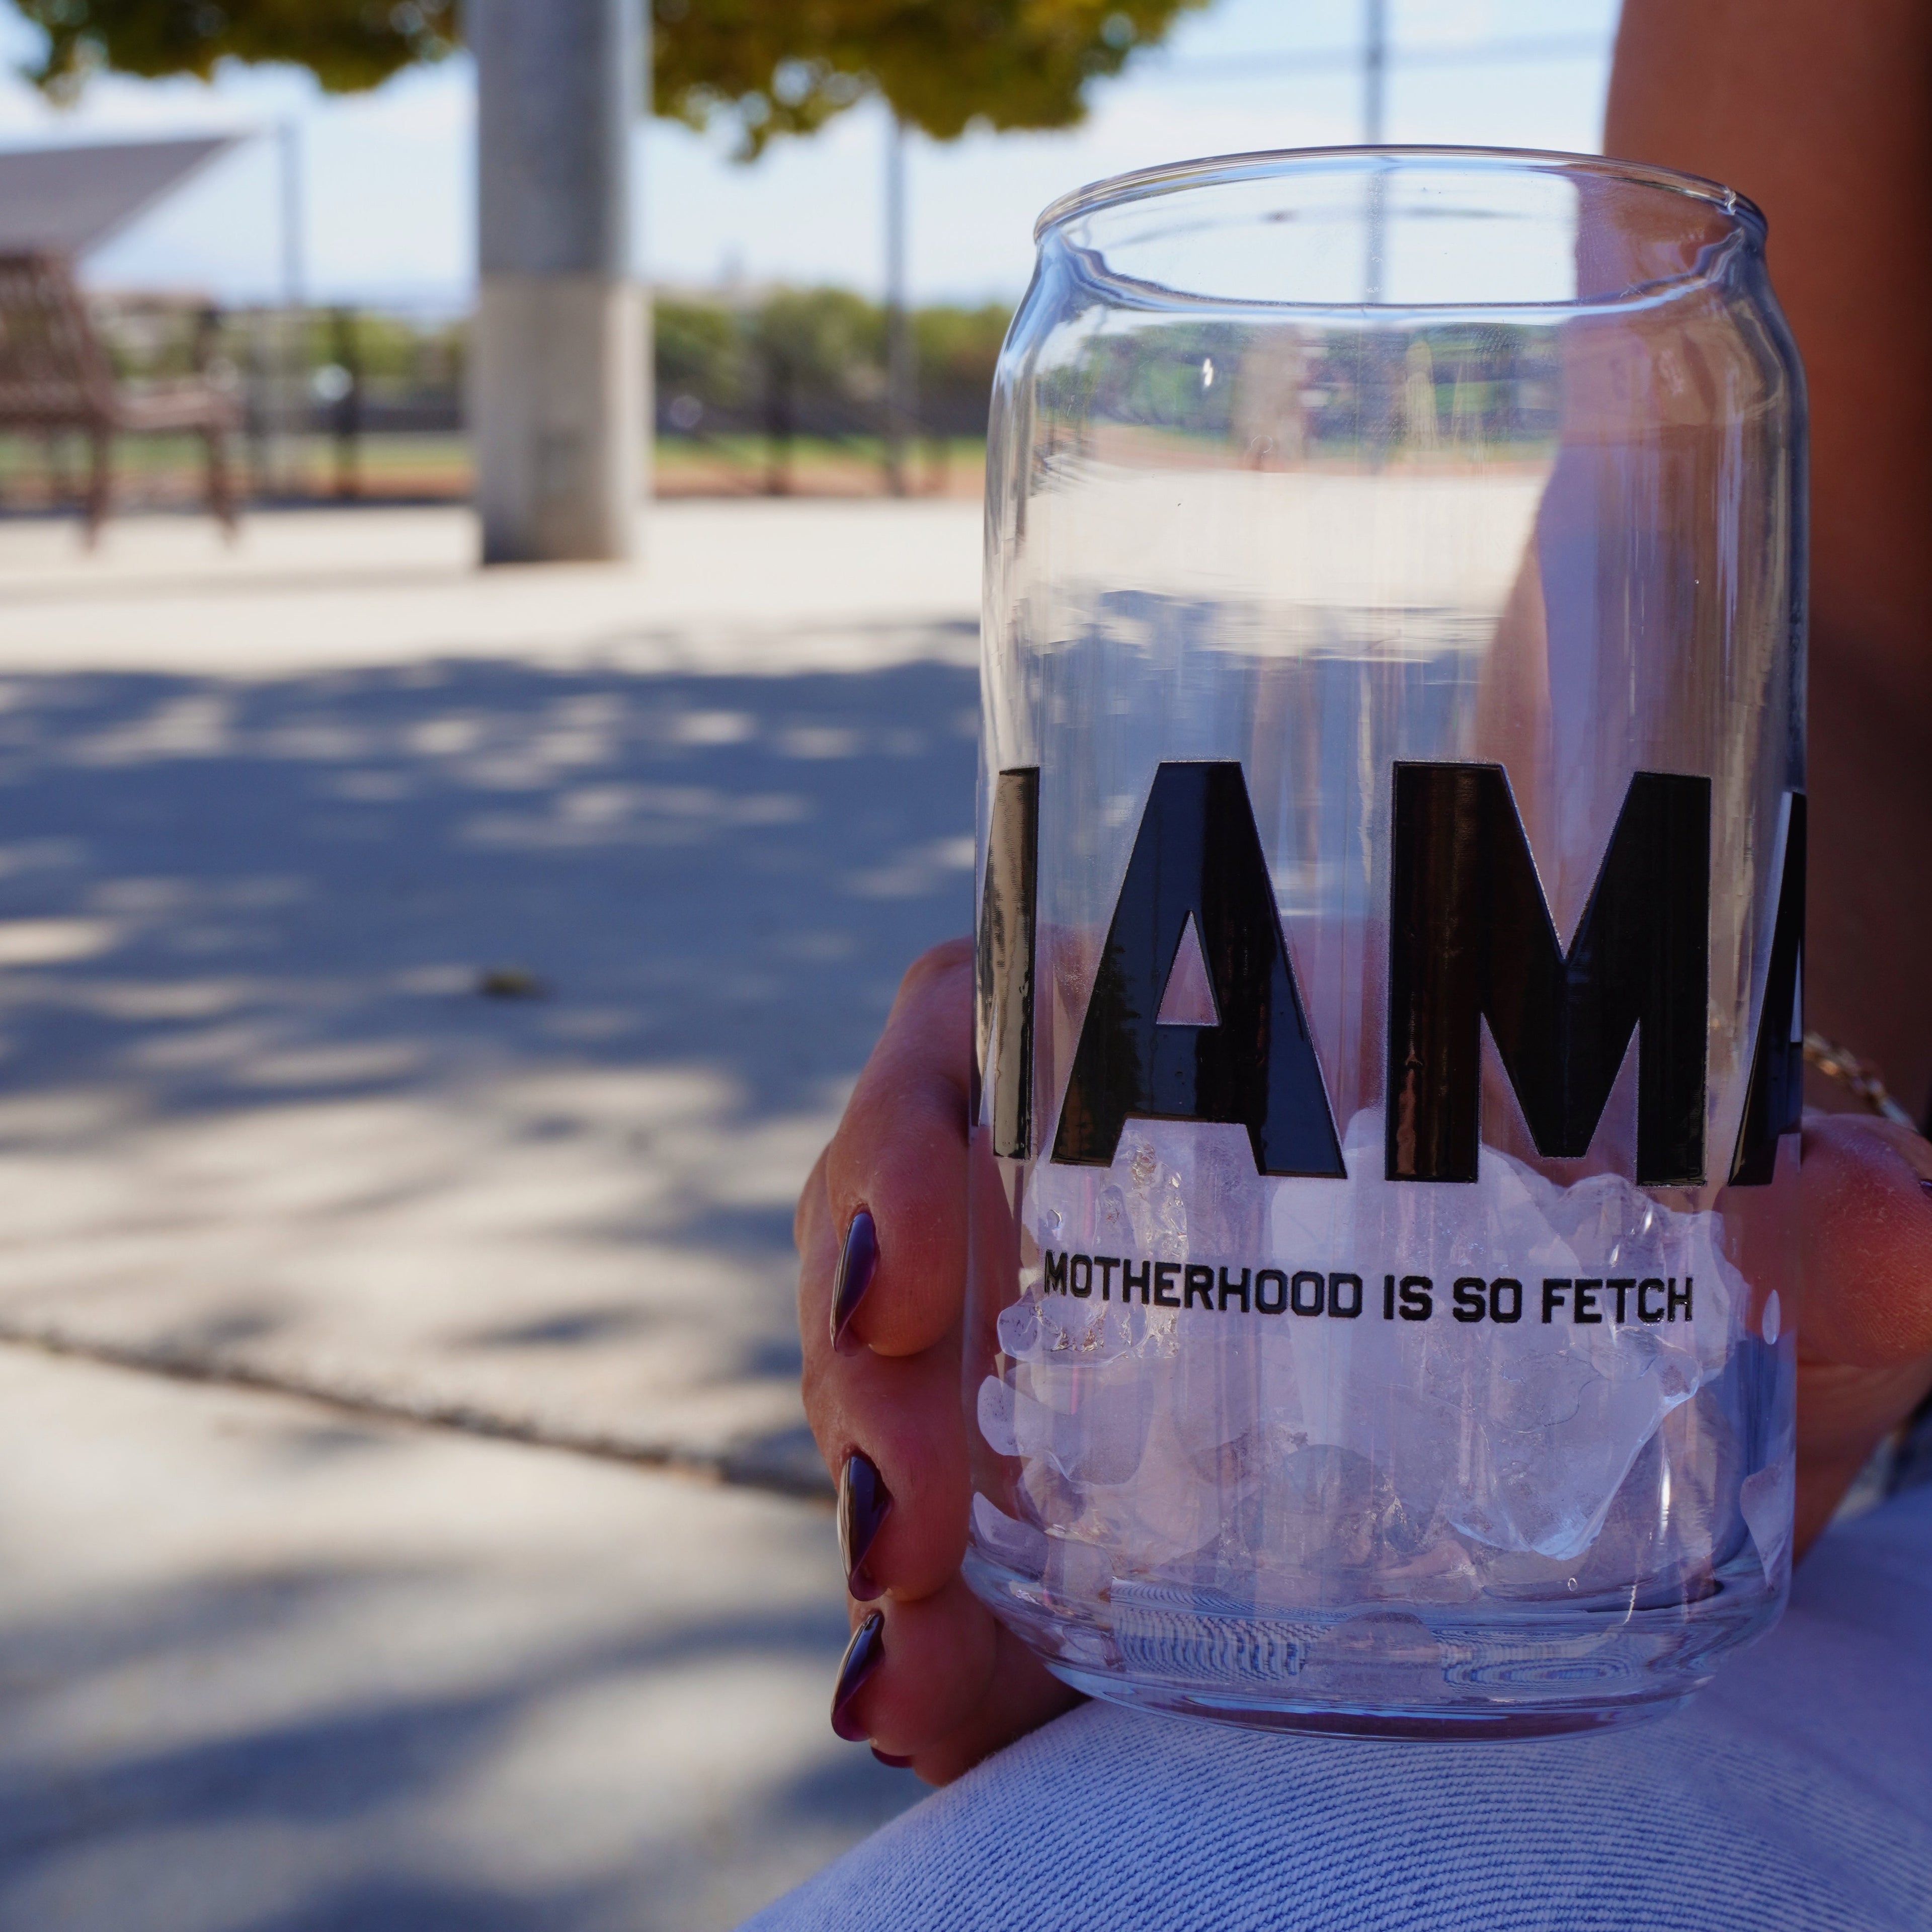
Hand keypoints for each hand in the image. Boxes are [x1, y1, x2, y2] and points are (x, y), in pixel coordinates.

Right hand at [798, 940, 1931, 1782]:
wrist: (1664, 1354)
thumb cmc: (1683, 1238)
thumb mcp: (1753, 1229)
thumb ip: (1839, 1225)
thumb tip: (1898, 1235)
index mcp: (1218, 1051)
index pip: (995, 1021)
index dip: (911, 1123)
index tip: (908, 1259)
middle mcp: (1112, 1177)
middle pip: (905, 1217)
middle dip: (866, 1363)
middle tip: (904, 1518)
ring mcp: (1088, 1347)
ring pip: (904, 1388)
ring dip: (873, 1517)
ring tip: (903, 1666)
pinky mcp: (1099, 1509)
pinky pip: (965, 1547)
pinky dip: (932, 1635)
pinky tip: (926, 1714)